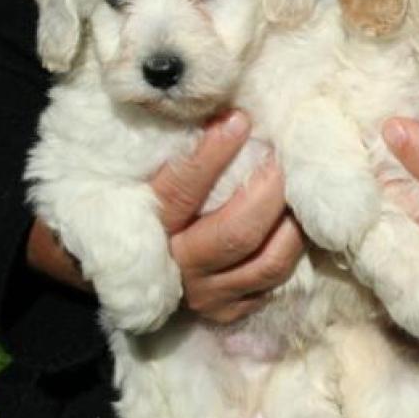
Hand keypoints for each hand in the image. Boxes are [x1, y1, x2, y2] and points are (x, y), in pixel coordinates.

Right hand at [27, 110, 304, 323]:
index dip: (214, 154)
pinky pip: (272, 283)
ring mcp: (205, 294)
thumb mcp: (140, 177)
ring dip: (291, 224)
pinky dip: (291, 252)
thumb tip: (216, 107)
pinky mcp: (227, 310)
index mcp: (149, 229)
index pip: (183, 190)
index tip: (239, 119)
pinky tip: (294, 222)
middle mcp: (178, 267)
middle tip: (282, 157)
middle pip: (238, 232)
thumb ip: (169, 151)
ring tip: (297, 190)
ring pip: (266, 263)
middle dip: (269, 190)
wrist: (121, 269)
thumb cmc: (138, 205)